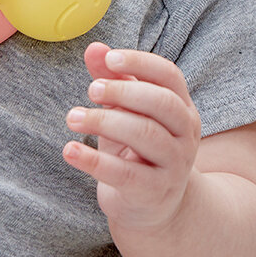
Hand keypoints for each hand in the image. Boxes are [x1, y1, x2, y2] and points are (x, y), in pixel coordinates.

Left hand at [64, 43, 201, 231]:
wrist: (153, 208)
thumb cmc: (138, 150)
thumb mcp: (126, 113)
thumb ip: (113, 79)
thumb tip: (94, 48)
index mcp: (182, 107)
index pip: (169, 75)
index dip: (141, 62)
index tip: (110, 58)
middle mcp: (185, 133)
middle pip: (161, 103)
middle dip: (123, 91)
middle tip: (91, 90)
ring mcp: (174, 164)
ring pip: (144, 134)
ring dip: (104, 121)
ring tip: (73, 118)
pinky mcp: (153, 192)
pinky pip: (124, 174)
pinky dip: (93, 160)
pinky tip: (70, 150)